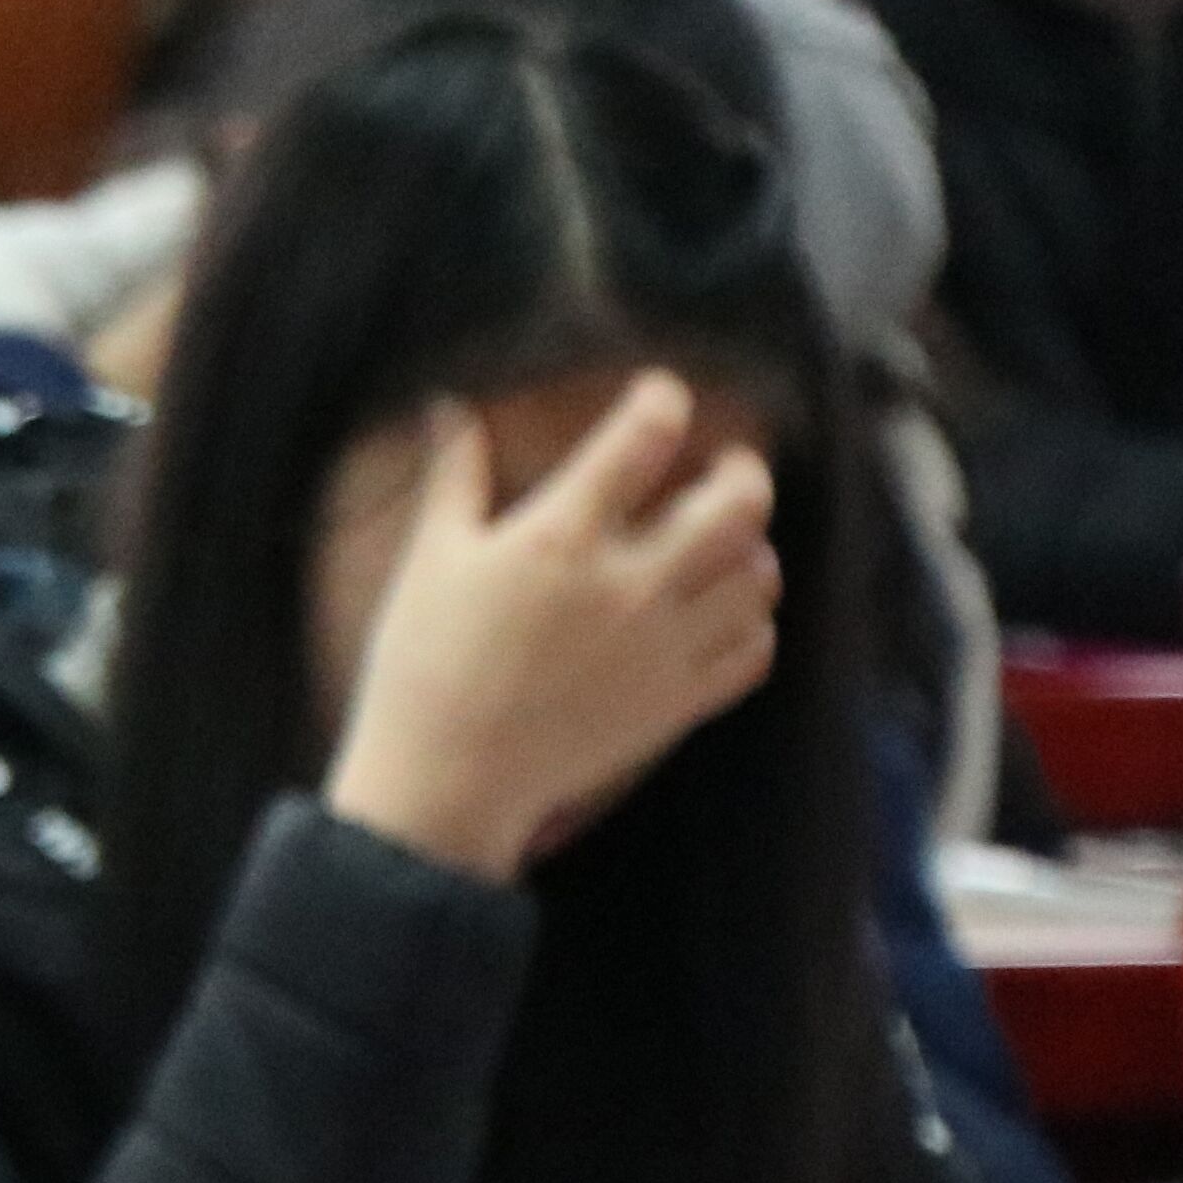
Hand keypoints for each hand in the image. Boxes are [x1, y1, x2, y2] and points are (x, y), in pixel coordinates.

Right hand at [321, 376, 778, 887]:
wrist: (446, 783)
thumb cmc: (424, 667)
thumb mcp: (430, 561)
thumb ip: (454, 477)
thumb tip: (451, 406)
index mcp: (561, 538)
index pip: (645, 435)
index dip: (662, 400)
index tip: (656, 399)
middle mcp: (628, 584)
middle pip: (738, 501)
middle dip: (740, 470)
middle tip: (722, 471)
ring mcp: (662, 647)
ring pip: (757, 574)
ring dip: (749, 548)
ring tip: (723, 546)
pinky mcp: (676, 702)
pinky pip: (755, 649)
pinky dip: (751, 623)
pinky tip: (719, 616)